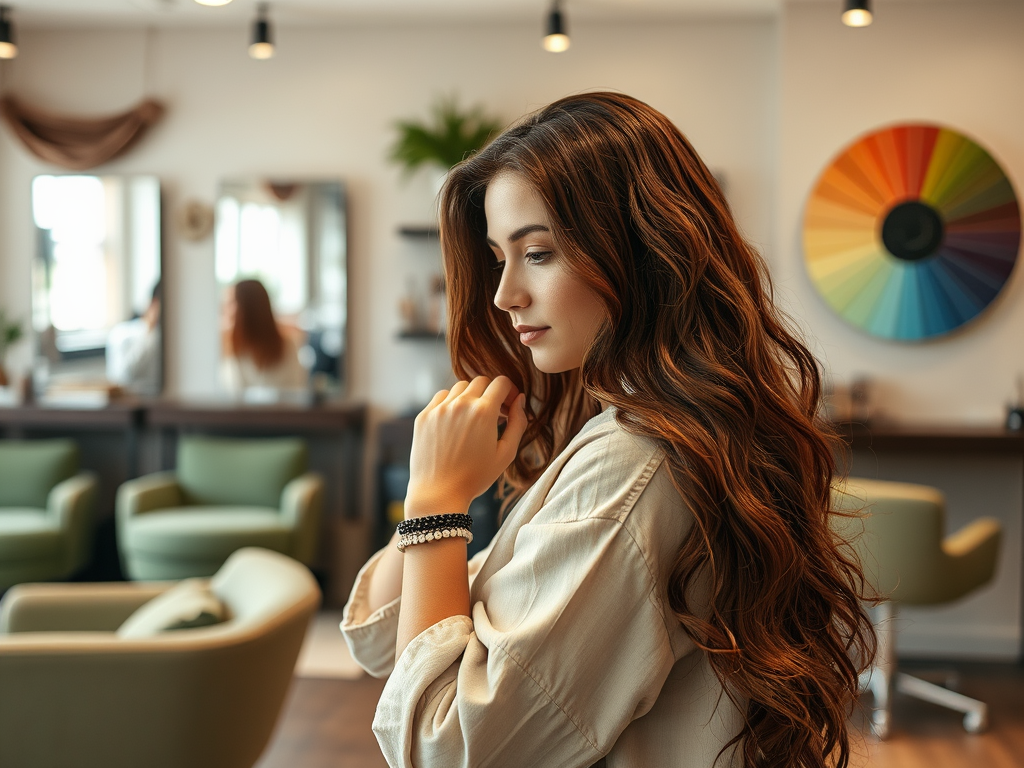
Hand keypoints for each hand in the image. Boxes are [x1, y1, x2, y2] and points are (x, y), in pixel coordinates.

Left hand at [406, 376, 527, 517]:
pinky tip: (455, 422)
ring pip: (460, 387)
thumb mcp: (506, 453)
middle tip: (494, 414)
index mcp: (484, 412)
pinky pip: (441, 397)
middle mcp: (460, 404)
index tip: (509, 406)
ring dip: (471, 396)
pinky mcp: (424, 416)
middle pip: (481, 381)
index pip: (501, 382)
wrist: (439, 493)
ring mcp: (439, 408)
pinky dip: (451, 403)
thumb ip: (518, 422)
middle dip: (491, 393)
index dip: (510, 391)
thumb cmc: (475, 477)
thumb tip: (520, 399)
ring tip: (473, 419)